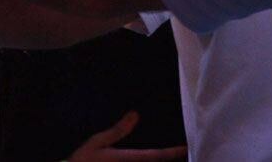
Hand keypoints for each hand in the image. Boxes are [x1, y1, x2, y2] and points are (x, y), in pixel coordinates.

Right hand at [68, 112, 186, 161]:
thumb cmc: (83, 160)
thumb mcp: (98, 142)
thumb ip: (118, 130)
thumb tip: (135, 114)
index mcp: (129, 158)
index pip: (157, 155)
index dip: (174, 152)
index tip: (187, 147)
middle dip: (173, 160)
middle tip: (187, 153)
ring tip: (177, 157)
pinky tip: (156, 161)